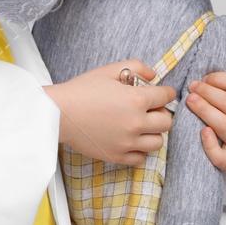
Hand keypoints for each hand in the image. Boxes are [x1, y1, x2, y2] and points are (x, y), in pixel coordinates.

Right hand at [42, 60, 175, 165]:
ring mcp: (127, 142)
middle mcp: (136, 123)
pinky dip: (139, 150)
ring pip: (158, 142)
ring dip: (153, 133)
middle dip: (161, 114)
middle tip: (150, 110)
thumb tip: (153, 75)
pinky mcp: (117, 155)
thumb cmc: (82, 90)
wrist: (59, 113)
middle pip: (166, 122)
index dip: (165, 92)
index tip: (162, 93)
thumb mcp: (109, 70)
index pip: (166, 97)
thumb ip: (136, 67)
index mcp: (137, 99)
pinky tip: (130, 139)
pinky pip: (141, 158)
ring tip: (140, 126)